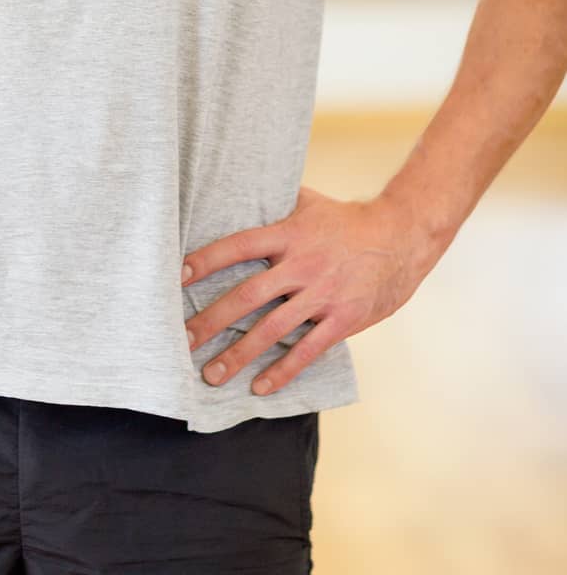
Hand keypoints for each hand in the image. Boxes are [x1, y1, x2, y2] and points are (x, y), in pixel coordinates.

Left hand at [181, 185, 428, 396]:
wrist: (400, 238)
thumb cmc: (347, 220)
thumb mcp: (308, 202)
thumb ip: (274, 202)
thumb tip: (237, 190)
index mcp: (289, 234)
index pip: (239, 246)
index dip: (208, 260)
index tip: (178, 276)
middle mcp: (301, 265)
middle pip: (248, 296)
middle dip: (211, 320)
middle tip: (182, 340)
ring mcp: (322, 295)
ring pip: (272, 329)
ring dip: (238, 354)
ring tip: (211, 374)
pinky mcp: (342, 319)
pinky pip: (307, 350)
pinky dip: (282, 371)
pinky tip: (259, 387)